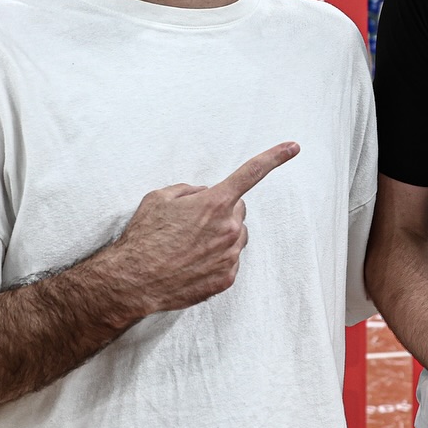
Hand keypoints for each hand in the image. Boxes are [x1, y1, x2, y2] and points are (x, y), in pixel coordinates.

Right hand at [103, 142, 299, 320]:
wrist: (134, 281)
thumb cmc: (144, 236)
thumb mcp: (159, 198)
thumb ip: (190, 191)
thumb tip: (204, 195)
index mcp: (215, 203)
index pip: (251, 173)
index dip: (275, 157)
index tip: (294, 146)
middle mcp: (229, 228)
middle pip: (238, 210)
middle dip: (222, 211)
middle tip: (194, 223)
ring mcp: (230, 255)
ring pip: (236, 237)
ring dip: (220, 237)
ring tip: (190, 246)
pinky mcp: (227, 278)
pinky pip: (229, 261)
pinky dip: (215, 259)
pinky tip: (192, 264)